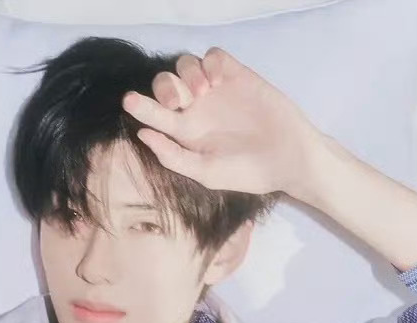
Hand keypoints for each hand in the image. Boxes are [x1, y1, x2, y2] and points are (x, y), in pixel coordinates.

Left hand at [121, 48, 324, 197]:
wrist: (287, 158)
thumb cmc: (247, 172)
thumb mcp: (206, 173)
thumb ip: (173, 156)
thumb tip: (143, 135)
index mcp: (187, 133)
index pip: (157, 115)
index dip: (141, 107)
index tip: (129, 101)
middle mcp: (198, 108)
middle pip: (167, 83)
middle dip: (165, 87)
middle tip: (178, 102)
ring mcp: (216, 90)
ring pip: (187, 65)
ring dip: (188, 74)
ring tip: (203, 92)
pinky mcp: (236, 75)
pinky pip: (214, 55)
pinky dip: (210, 62)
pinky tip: (218, 80)